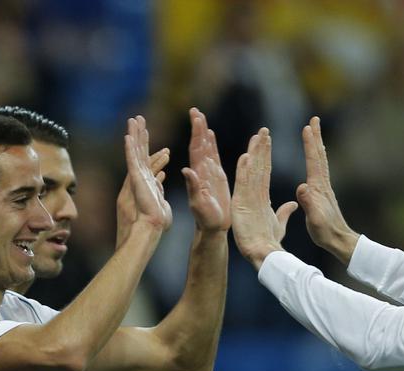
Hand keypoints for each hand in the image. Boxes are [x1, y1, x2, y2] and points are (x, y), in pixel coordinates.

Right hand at [116, 116, 171, 246]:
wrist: (152, 227)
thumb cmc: (157, 220)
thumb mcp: (160, 200)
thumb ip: (159, 189)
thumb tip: (161, 179)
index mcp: (146, 180)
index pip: (146, 158)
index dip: (146, 144)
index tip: (146, 131)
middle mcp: (139, 176)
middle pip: (138, 150)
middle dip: (139, 133)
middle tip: (138, 118)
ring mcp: (136, 176)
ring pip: (134, 151)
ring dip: (134, 134)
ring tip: (134, 119)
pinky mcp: (135, 179)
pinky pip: (132, 160)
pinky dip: (130, 148)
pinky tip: (129, 136)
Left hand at [181, 107, 230, 232]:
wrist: (212, 228)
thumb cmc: (205, 219)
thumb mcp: (198, 203)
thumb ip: (193, 187)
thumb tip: (186, 170)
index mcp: (196, 174)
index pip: (196, 148)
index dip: (196, 132)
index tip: (195, 116)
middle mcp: (201, 171)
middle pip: (199, 144)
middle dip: (198, 127)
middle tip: (195, 110)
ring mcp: (208, 173)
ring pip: (206, 148)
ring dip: (203, 132)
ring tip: (201, 117)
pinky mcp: (216, 177)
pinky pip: (213, 157)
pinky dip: (212, 144)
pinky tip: (210, 135)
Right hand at [230, 128, 297, 269]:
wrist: (264, 253)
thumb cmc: (269, 241)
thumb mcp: (279, 224)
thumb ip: (284, 212)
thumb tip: (293, 204)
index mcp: (261, 198)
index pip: (265, 172)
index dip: (265, 156)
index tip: (267, 140)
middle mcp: (253, 195)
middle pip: (257, 167)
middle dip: (260, 149)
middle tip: (263, 131)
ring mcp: (247, 199)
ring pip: (251, 172)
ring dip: (253, 154)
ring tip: (256, 137)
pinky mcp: (242, 205)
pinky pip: (243, 185)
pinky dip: (244, 170)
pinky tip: (245, 156)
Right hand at [296, 117, 358, 264]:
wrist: (339, 241)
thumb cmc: (326, 233)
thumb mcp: (315, 220)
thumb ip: (309, 204)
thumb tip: (302, 187)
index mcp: (318, 189)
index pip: (314, 161)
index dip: (310, 144)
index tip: (307, 127)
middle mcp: (323, 185)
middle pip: (319, 156)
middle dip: (316, 137)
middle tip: (314, 119)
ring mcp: (324, 189)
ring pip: (320, 161)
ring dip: (317, 145)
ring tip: (314, 133)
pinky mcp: (324, 194)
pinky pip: (319, 170)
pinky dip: (317, 159)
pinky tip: (315, 160)